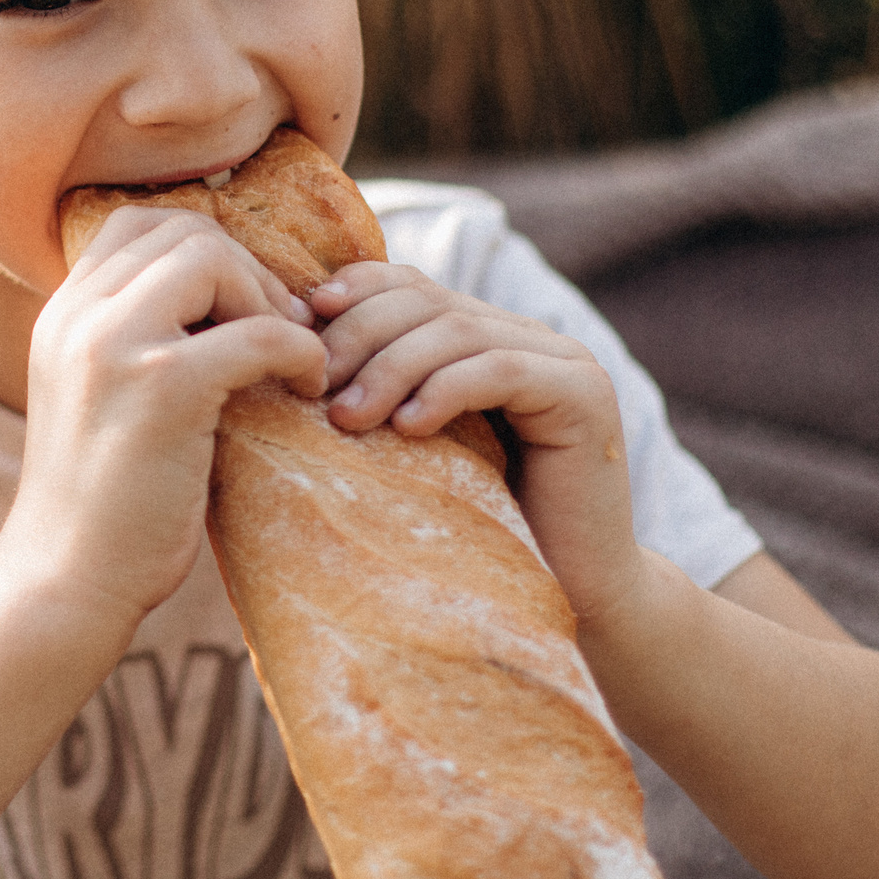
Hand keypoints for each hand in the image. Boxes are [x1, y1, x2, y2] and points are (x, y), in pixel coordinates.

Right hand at [7, 206, 328, 622]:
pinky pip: (258, 332)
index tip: (241, 306)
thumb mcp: (99, 401)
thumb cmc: (99, 507)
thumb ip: (136, 345)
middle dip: (246, 271)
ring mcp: (114, 346)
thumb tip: (226, 307)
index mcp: (61, 315)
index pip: (138, 222)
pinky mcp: (162, 387)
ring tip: (288, 357)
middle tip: (277, 331)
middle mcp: (78, 316)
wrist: (63, 584)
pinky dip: (299, 352)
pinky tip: (305, 388)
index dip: (205, 248)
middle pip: (183, 229)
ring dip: (268, 300)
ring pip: (213, 258)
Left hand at [310, 265, 643, 624]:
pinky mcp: (585, 395)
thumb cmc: (481, 533)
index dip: (355, 292)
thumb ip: (383, 399)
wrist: (572, 593)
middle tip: (313, 382)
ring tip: (346, 417)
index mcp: (489, 336)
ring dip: (390, 368)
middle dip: (359, 334)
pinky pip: (501, 371)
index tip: (298, 321)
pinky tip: (408, 428)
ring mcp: (564, 360)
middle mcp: (528, 336)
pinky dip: (445, 391)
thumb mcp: (417, 452)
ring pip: (457, 332)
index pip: (412, 285)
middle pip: (428, 301)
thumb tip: (293, 358)